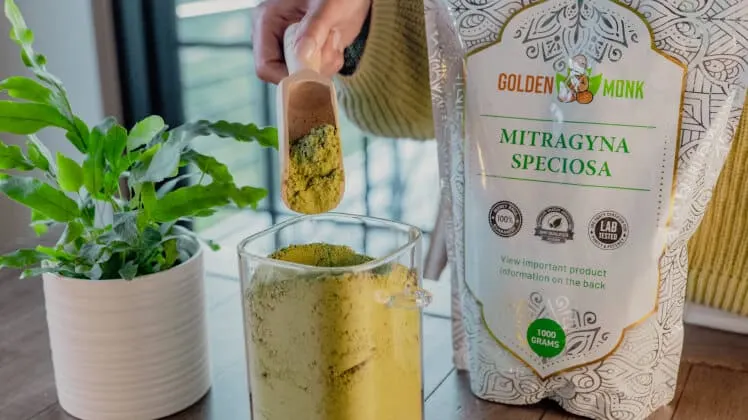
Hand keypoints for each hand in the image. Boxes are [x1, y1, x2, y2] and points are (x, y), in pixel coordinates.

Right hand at [252, 0, 370, 83]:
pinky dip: (330, 65)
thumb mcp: (326, 6)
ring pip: (302, 77)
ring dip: (325, 65)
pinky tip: (335, 44)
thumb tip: (302, 55)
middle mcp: (275, 38)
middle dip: (312, 68)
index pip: (266, 65)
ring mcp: (291, 47)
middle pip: (284, 74)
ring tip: (334, 39)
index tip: (312, 71)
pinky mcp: (306, 54)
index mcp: (267, 21)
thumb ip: (314, 28)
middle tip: (331, 46)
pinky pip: (315, 74)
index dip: (288, 75)